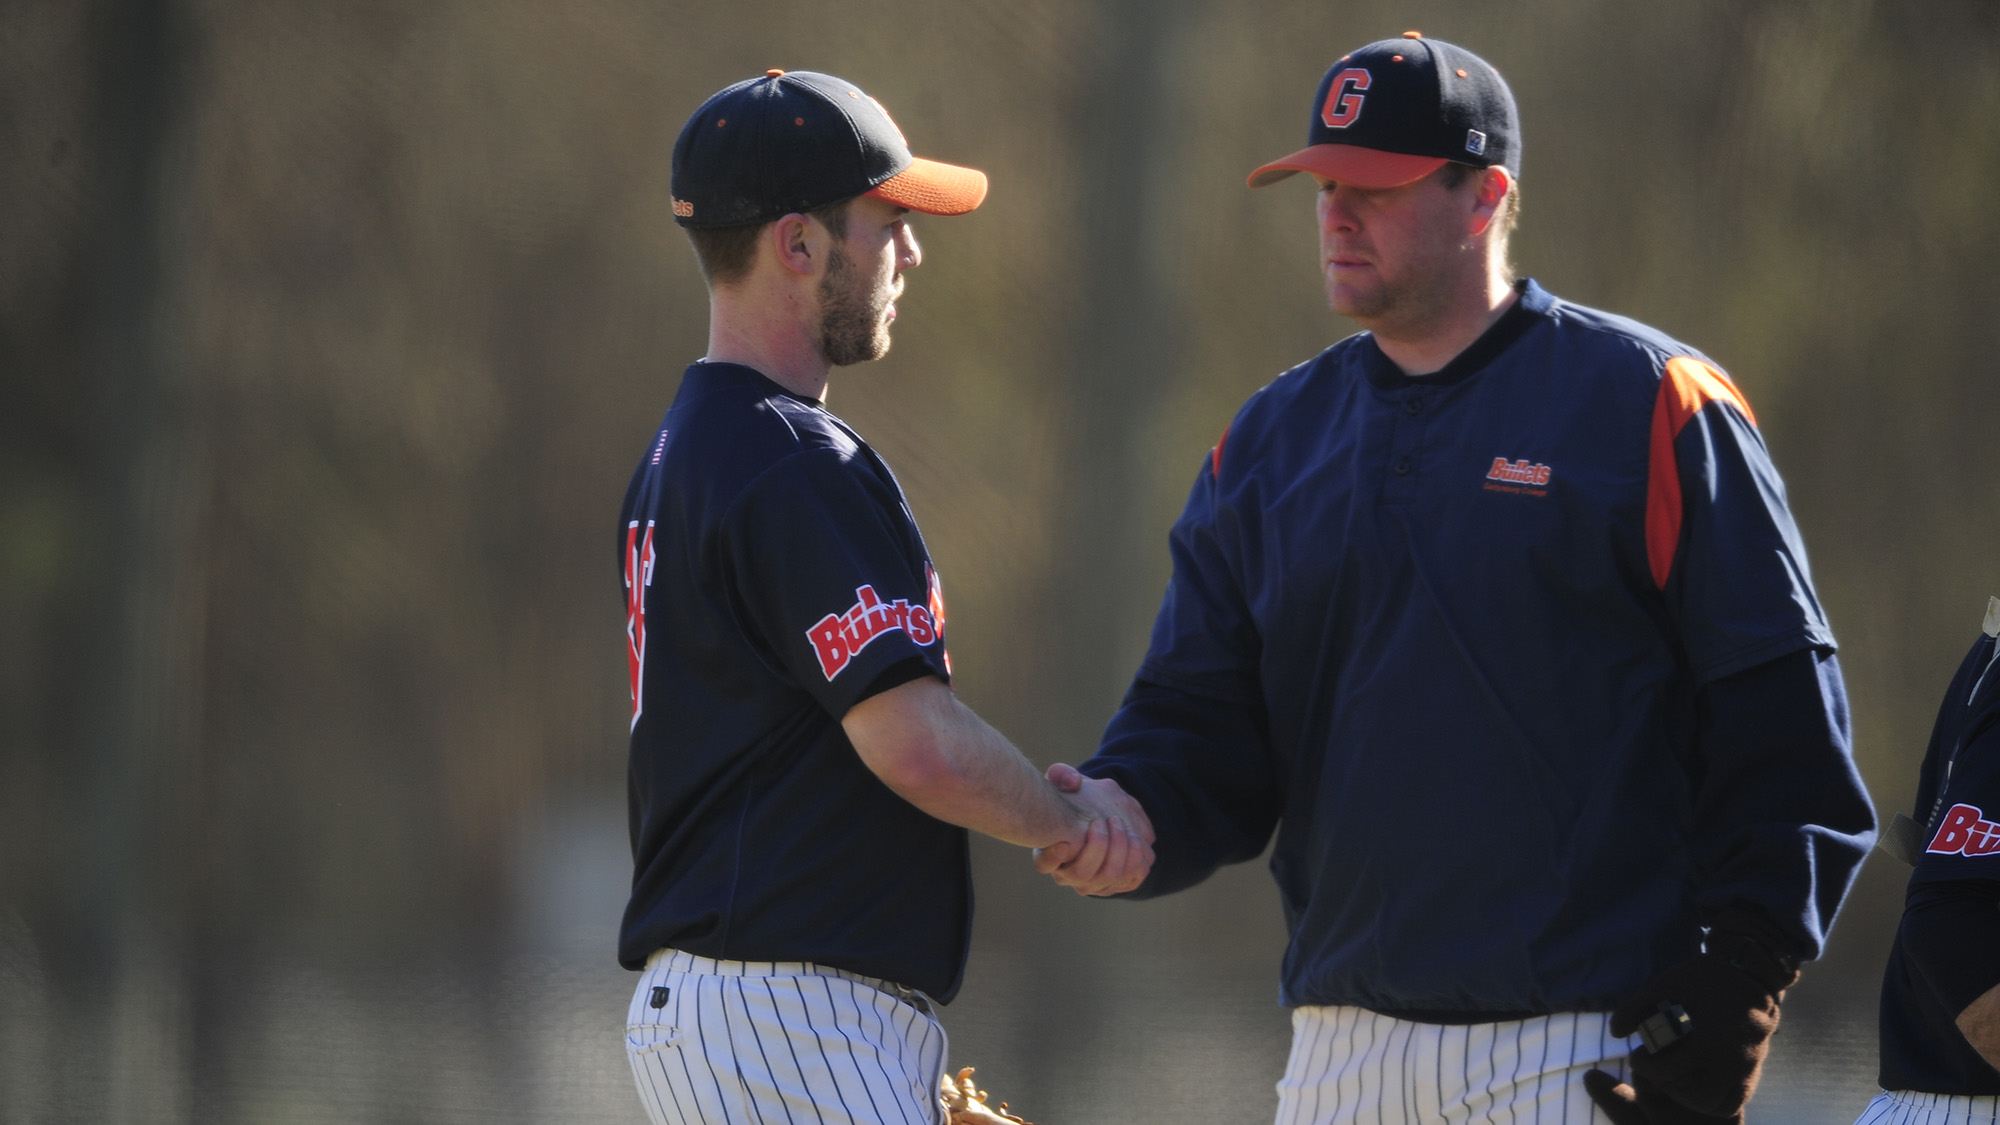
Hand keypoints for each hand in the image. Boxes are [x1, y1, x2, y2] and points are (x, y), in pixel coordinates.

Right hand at [1031, 763, 1154, 895]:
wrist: (1106, 816)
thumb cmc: (1076, 799)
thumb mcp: (1064, 784)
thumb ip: (1061, 775)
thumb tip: (1073, 781)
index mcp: (1047, 852)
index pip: (1043, 864)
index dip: (1052, 857)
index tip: (1065, 842)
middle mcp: (1067, 874)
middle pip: (1081, 874)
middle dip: (1098, 846)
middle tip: (1104, 821)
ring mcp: (1092, 882)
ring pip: (1107, 877)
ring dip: (1119, 850)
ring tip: (1120, 823)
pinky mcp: (1117, 882)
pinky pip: (1129, 880)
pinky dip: (1134, 859)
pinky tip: (1133, 836)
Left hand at [1584, 940, 1793, 1120]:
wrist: (1751, 974)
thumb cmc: (1703, 978)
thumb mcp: (1665, 985)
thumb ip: (1635, 1008)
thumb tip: (1615, 1033)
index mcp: (1708, 1041)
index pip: (1667, 1072)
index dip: (1644, 1065)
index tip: (1639, 1055)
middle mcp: (1732, 1060)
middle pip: (1698, 1099)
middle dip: (1673, 1088)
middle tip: (1662, 1069)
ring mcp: (1748, 1068)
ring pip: (1721, 1104)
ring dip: (1696, 1097)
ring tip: (1681, 1076)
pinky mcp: (1756, 1069)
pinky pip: (1736, 1098)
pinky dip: (1717, 1096)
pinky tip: (1700, 1078)